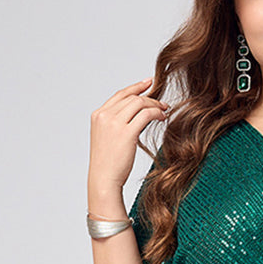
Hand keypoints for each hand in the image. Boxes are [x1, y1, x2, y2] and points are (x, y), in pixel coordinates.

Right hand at [88, 78, 169, 198]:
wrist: (103, 180)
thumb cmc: (107, 164)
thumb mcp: (108, 138)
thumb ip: (118, 124)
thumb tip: (139, 115)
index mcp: (98, 115)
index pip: (120, 95)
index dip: (136, 87)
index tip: (148, 83)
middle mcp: (104, 116)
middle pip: (131, 97)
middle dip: (149, 98)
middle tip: (162, 103)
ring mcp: (114, 123)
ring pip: (139, 103)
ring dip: (155, 105)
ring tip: (164, 110)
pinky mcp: (126, 133)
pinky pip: (146, 115)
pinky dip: (156, 113)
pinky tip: (162, 117)